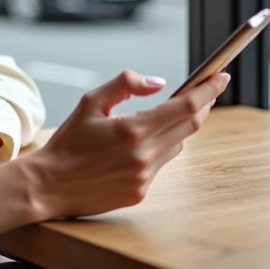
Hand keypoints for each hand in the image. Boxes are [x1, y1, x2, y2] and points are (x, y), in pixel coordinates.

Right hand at [21, 70, 230, 219]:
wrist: (48, 186)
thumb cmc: (67, 142)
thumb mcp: (90, 102)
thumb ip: (125, 85)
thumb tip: (160, 84)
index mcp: (132, 129)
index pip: (186, 106)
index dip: (208, 89)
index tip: (221, 76)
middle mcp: (143, 155)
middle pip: (190, 125)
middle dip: (202, 105)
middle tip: (206, 91)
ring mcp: (144, 177)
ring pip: (177, 145)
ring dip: (176, 128)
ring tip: (158, 119)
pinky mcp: (140, 192)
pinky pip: (161, 164)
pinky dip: (158, 149)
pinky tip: (136, 148)